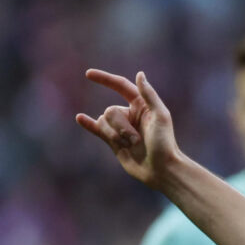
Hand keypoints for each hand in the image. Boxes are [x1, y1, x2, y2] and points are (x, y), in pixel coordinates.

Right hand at [75, 69, 178, 188]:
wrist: (160, 169)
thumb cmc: (165, 143)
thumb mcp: (161, 116)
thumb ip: (149, 95)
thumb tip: (139, 74)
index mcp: (142, 105)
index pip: (121, 86)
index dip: (105, 79)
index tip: (88, 74)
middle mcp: (130, 114)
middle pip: (110, 111)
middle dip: (121, 127)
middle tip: (137, 140)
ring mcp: (121, 127)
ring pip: (103, 122)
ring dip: (115, 135)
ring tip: (132, 146)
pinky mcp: (113, 141)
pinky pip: (96, 129)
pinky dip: (88, 124)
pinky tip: (79, 118)